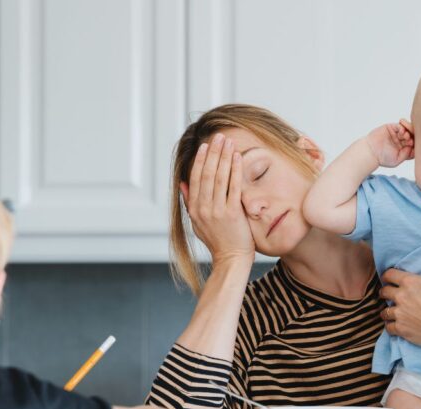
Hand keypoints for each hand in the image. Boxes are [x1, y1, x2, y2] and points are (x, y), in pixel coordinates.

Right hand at [180, 133, 254, 265]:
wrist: (230, 259)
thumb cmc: (217, 241)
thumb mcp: (197, 223)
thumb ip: (189, 203)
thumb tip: (183, 183)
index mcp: (194, 209)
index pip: (195, 178)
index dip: (200, 160)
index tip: (206, 146)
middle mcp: (203, 208)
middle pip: (207, 174)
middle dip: (213, 153)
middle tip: (219, 136)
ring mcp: (217, 210)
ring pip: (219, 177)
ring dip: (224, 157)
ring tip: (228, 142)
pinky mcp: (232, 213)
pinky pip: (233, 187)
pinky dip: (235, 170)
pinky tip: (238, 157)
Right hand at [364, 119, 413, 167]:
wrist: (370, 152)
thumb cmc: (382, 158)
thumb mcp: (397, 160)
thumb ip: (406, 154)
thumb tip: (413, 147)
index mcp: (404, 148)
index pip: (414, 144)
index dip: (416, 144)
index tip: (412, 146)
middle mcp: (401, 140)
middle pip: (412, 136)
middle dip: (412, 137)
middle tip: (409, 140)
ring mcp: (396, 134)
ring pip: (407, 129)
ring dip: (408, 131)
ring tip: (405, 136)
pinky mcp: (391, 127)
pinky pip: (399, 125)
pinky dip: (402, 127)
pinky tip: (401, 132)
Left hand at [379, 226, 420, 349]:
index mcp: (410, 282)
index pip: (388, 275)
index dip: (389, 276)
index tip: (392, 279)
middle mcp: (401, 297)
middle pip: (384, 292)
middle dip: (387, 291)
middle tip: (392, 294)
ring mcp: (400, 314)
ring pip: (384, 311)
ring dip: (388, 309)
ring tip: (395, 309)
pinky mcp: (402, 330)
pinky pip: (388, 327)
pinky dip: (391, 325)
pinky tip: (398, 324)